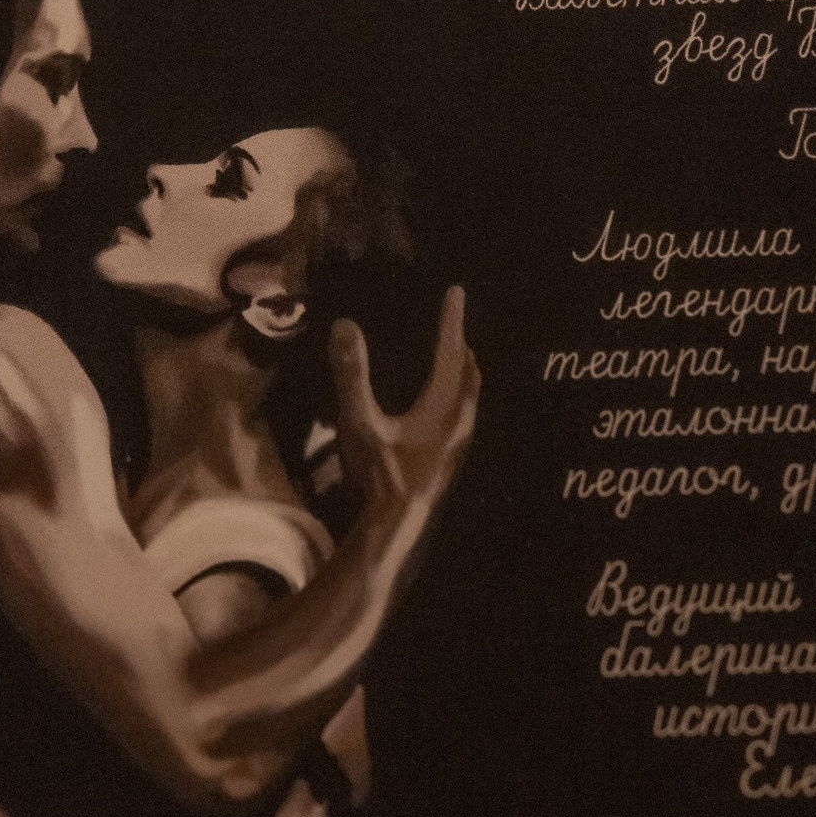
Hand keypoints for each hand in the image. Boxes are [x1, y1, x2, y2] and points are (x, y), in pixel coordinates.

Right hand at [328, 286, 479, 528]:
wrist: (398, 524)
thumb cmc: (380, 473)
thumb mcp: (360, 421)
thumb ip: (352, 374)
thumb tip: (345, 326)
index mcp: (442, 405)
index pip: (451, 351)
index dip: (452, 320)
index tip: (456, 293)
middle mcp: (459, 420)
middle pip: (468, 372)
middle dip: (461, 345)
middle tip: (455, 323)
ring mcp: (459, 442)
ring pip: (470, 395)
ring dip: (464, 371)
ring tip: (456, 358)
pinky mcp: (452, 458)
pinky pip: (464, 412)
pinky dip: (459, 393)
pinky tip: (443, 406)